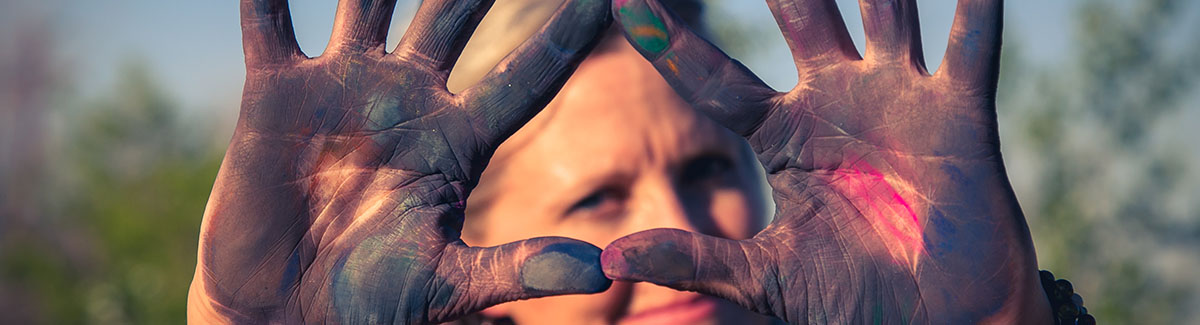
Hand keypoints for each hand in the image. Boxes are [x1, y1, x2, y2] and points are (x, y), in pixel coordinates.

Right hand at [188, 0, 610, 322]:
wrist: (282, 312)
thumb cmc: (369, 303)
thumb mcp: (449, 285)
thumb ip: (517, 268)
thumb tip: (603, 271)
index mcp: (460, 138)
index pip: (529, 72)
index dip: (570, 29)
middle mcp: (409, 97)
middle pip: (456, 12)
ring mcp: (344, 86)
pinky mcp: (276, 92)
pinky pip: (270, 20)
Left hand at [601, 0, 1051, 322]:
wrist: (938, 324)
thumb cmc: (854, 300)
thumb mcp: (763, 275)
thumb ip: (694, 256)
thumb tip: (613, 257)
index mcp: (785, 133)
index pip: (715, 77)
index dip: (671, 43)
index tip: (625, 3)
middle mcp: (837, 100)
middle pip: (800, 14)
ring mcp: (898, 99)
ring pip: (883, 10)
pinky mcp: (958, 114)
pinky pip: (969, 47)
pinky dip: (973, 8)